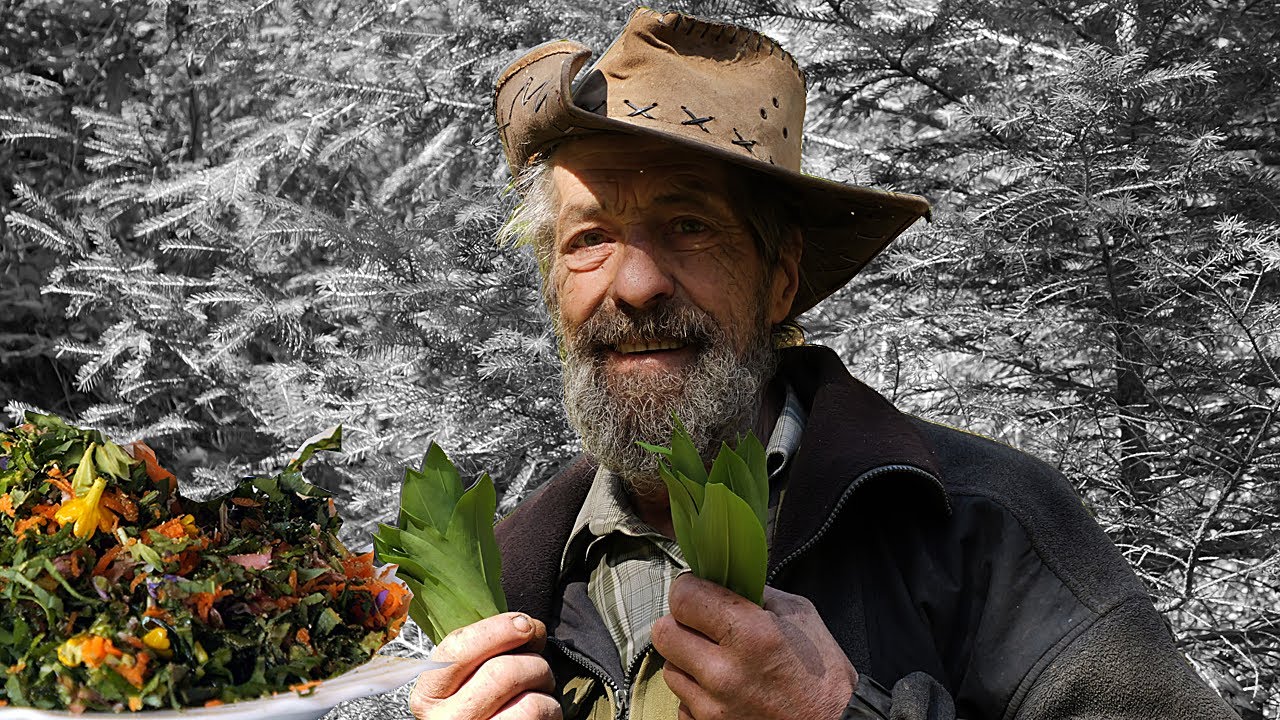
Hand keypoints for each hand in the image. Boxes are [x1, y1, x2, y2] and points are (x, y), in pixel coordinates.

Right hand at [409, 612, 562, 719]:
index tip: (523, 624)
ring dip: (544, 690)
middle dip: (533, 662)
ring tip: (539, 692)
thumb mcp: (466, 679)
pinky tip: (539, 713)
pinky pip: (539, 717)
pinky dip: (550, 710)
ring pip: (529, 702)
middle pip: (501, 672)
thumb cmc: (482, 706)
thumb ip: (484, 651)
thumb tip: (524, 625)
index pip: (458, 649)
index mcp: (430, 694)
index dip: (499, 629)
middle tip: (538, 668)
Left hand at [652, 574, 857, 719]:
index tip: (697, 591)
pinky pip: (682, 703)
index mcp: (750, 634)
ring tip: (717, 660)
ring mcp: (714, 707)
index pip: (683, 598)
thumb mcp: (799, 615)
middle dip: (681, 623)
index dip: (688, 590)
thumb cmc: (823, 674)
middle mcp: (725, 672)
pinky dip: (696, 694)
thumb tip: (722, 581)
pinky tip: (722, 689)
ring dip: (687, 661)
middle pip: (664, 632)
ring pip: (669, 669)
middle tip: (702, 625)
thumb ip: (756, 593)